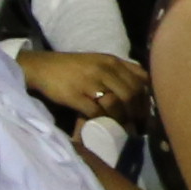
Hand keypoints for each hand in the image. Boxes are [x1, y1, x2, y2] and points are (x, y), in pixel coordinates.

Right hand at [21, 51, 148, 125]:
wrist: (43, 67)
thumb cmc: (74, 67)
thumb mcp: (100, 62)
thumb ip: (120, 72)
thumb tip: (142, 89)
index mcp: (113, 61)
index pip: (141, 78)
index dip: (147, 97)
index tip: (147, 110)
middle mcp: (104, 69)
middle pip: (131, 93)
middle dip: (137, 112)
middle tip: (138, 125)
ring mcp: (90, 82)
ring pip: (116, 103)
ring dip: (122, 119)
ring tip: (124, 128)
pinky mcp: (75, 95)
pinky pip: (96, 112)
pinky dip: (102, 121)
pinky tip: (103, 125)